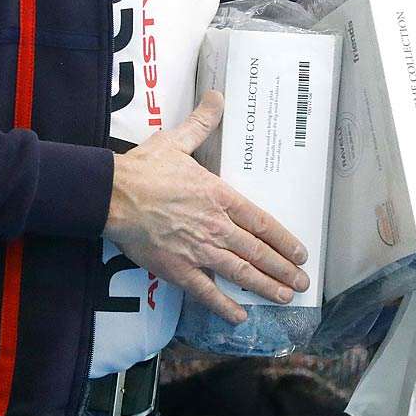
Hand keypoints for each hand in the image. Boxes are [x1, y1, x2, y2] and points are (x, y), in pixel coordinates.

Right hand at [103, 90, 309, 323]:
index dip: (283, 240)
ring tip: (284, 297)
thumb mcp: (177, 141)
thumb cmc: (144, 169)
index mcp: (219, 197)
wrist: (114, 195)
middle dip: (282, 269)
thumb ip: (202, 124)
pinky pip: (207, 292)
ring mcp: (199, 251)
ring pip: (240, 272)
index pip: (261, 222)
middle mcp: (216, 226)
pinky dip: (225, 306)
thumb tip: (217, 98)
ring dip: (265, 286)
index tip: (300, 253)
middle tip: (301, 282)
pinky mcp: (178, 270)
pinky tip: (240, 317)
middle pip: (258, 251)